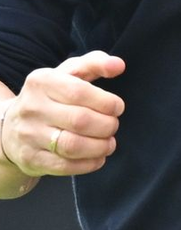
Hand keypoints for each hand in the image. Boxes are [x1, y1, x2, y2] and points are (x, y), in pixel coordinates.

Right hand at [0, 51, 123, 181]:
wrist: (12, 127)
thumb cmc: (51, 96)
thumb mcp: (69, 73)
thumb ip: (95, 63)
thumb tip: (119, 65)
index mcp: (42, 81)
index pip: (80, 92)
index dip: (106, 102)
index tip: (117, 107)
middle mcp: (31, 107)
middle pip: (80, 121)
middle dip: (107, 125)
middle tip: (113, 126)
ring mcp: (28, 135)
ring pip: (72, 146)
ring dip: (100, 147)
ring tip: (109, 143)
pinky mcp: (30, 159)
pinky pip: (64, 166)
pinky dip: (89, 164)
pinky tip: (98, 157)